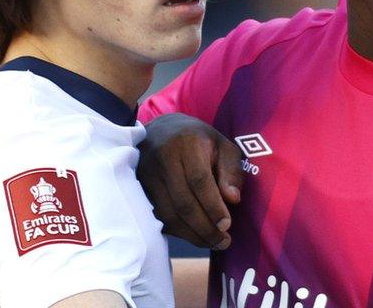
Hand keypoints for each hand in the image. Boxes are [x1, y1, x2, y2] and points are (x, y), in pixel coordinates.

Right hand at [137, 113, 244, 248]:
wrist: (160, 129)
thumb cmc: (198, 140)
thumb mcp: (222, 145)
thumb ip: (231, 170)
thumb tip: (233, 199)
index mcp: (187, 143)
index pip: (199, 180)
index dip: (213, 206)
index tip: (227, 224)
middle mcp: (163, 158)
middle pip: (183, 202)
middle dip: (205, 227)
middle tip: (223, 242)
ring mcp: (147, 174)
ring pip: (168, 214)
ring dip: (191, 234)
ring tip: (211, 242)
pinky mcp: (139, 188)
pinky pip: (158, 216)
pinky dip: (177, 231)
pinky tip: (193, 235)